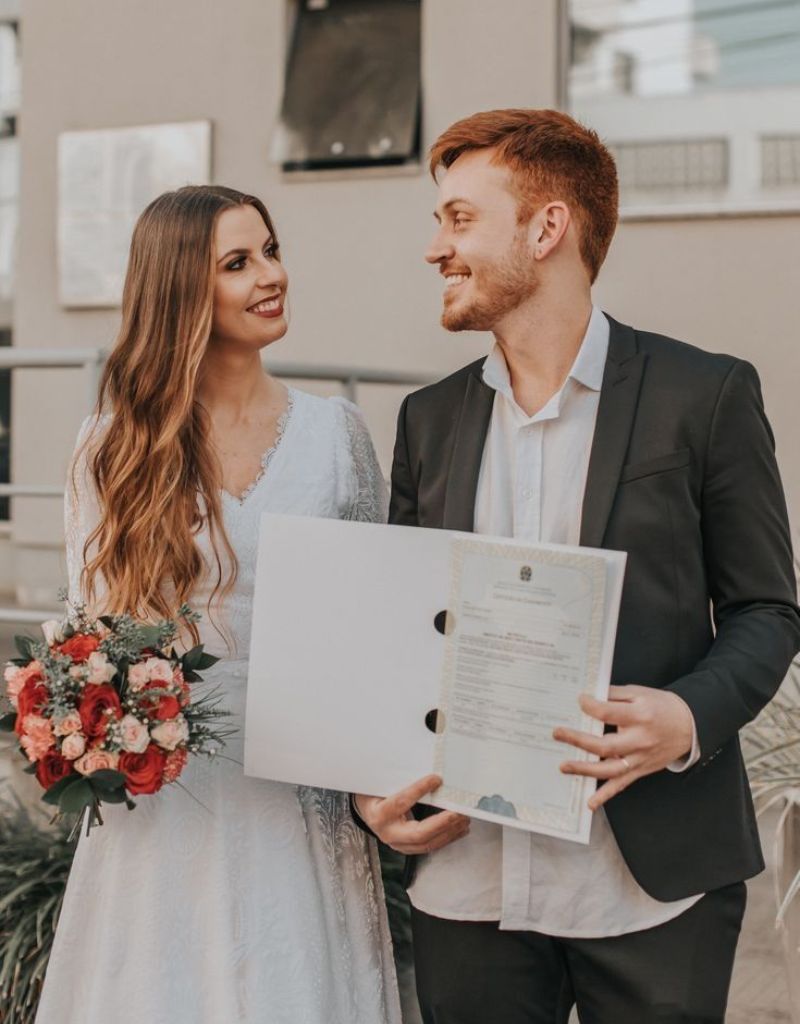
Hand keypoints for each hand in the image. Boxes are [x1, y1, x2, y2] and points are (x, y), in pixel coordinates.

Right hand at [354, 774, 469, 854]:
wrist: (367, 812)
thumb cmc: (376, 794)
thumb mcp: (382, 784)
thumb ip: (400, 778)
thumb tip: (426, 768)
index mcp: (379, 813)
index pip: (401, 802)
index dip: (418, 790)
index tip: (436, 779)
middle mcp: (388, 833)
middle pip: (418, 833)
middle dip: (442, 823)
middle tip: (459, 812)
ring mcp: (398, 844)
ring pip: (427, 844)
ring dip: (449, 832)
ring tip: (464, 819)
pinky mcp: (408, 848)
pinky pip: (430, 846)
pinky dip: (447, 838)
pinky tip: (460, 829)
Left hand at [553, 685, 694, 810]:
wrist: (690, 725)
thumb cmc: (662, 707)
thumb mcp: (640, 693)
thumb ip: (615, 695)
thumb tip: (590, 695)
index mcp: (639, 716)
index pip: (608, 713)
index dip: (590, 706)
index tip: (580, 700)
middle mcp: (640, 740)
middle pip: (605, 744)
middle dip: (578, 740)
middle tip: (557, 733)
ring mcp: (640, 758)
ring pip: (610, 768)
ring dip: (585, 769)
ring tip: (564, 766)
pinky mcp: (641, 770)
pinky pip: (622, 784)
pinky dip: (606, 795)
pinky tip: (590, 803)